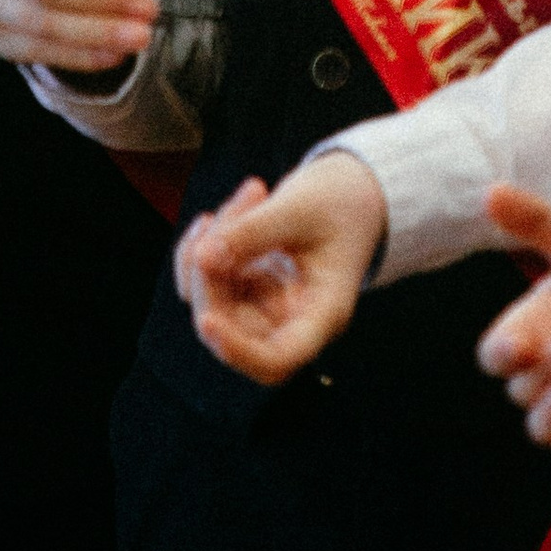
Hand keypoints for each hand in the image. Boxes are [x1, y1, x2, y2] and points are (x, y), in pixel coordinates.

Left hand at [174, 154, 387, 384]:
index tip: (208, 320)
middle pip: (233, 330)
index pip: (279, 357)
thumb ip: (253, 231)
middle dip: (210, 278)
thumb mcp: (302, 207)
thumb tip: (203, 257)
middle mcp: (292, 319)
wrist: (351, 193)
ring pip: (213, 305)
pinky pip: (206, 285)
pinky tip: (220, 217)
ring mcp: (266, 306)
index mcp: (322, 313)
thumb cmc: (343, 204)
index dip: (238, 350)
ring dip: (204, 254)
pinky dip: (199, 251)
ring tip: (245, 198)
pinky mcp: (246, 290)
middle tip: (221, 220)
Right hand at [475, 184, 550, 462]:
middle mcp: (550, 372)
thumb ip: (539, 222)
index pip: (498, 353)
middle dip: (536, 374)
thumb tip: (491, 191)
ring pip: (543, 428)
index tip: (518, 342)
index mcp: (536, 328)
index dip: (501, 352)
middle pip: (520, 389)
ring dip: (547, 418)